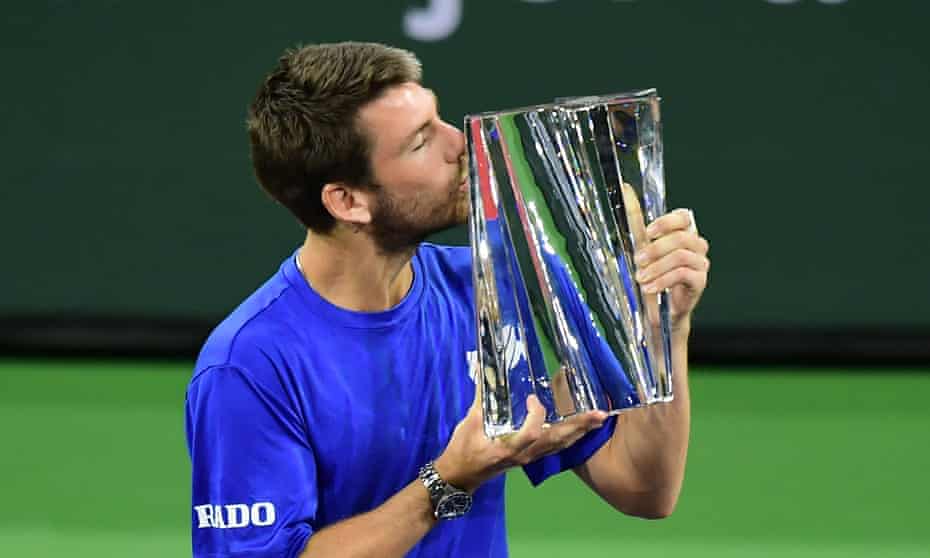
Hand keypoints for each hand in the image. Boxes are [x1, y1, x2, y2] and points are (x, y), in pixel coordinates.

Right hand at [434, 385, 606, 492]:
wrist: (460, 475)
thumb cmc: (463, 450)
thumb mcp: (469, 423)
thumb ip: (481, 398)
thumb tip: (484, 371)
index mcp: (508, 447)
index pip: (532, 433)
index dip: (537, 415)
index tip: (533, 398)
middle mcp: (525, 454)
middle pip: (557, 440)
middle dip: (579, 426)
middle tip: (599, 415)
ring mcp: (530, 458)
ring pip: (560, 445)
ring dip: (580, 432)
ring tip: (598, 420)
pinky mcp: (531, 458)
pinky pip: (555, 448)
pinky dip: (570, 437)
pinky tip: (580, 430)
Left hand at [633, 208, 709, 327]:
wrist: (658, 308)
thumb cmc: (652, 273)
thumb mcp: (640, 245)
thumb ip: (636, 218)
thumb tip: (625, 189)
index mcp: (683, 232)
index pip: (684, 217)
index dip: (667, 222)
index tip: (648, 233)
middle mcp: (696, 245)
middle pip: (681, 238)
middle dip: (656, 249)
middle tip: (638, 260)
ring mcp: (701, 263)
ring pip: (681, 256)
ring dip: (656, 267)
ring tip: (640, 278)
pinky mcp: (701, 282)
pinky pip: (683, 274)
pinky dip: (663, 280)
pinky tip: (649, 288)